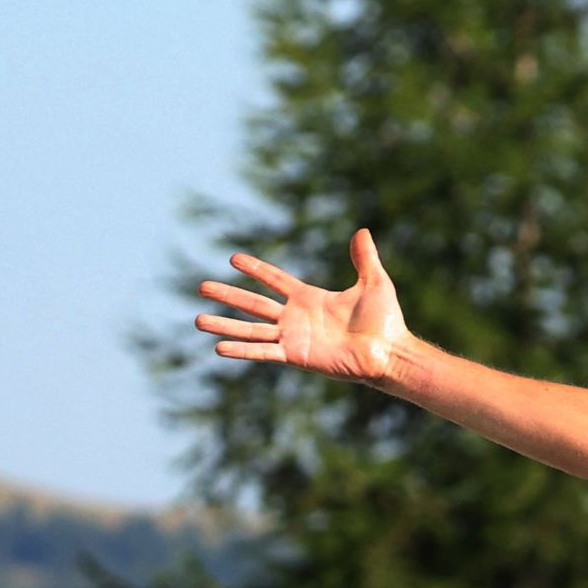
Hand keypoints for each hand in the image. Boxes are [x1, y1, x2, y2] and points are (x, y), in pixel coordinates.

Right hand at [197, 231, 415, 388]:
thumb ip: (364, 258)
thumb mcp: (373, 282)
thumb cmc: (385, 321)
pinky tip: (219, 347)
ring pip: (250, 329)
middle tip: (201, 287)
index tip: (233, 258)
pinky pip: (263, 352)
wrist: (389, 352)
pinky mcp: (295, 356)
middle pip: (253, 304)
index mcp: (309, 298)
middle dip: (227, 295)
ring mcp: (293, 338)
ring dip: (224, 324)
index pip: (274, 280)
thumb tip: (362, 231)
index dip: (255, 270)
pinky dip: (242, 350)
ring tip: (198, 319)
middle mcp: (296, 318)